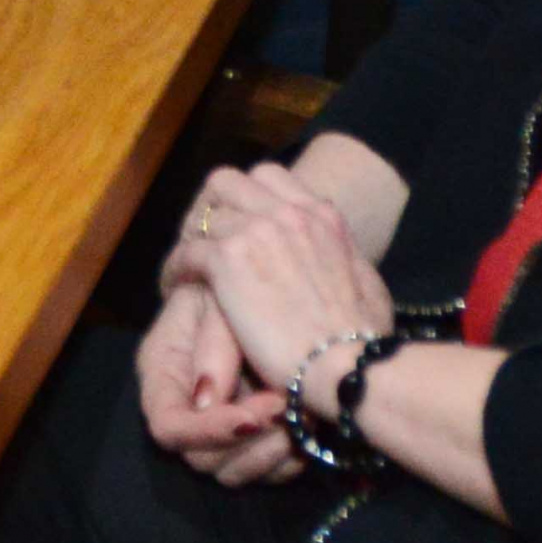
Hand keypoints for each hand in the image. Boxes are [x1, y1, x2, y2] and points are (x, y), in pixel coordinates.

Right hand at [136, 278, 297, 485]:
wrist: (261, 275)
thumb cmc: (231, 280)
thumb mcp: (218, 299)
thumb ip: (213, 345)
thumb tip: (206, 398)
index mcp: (163, 374)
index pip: (169, 426)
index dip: (208, 430)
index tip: (254, 415)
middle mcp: (186, 411)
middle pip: (202, 459)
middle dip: (249, 441)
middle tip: (287, 407)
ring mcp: (219, 428)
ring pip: (235, 472)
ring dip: (274, 452)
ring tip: (305, 413)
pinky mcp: (252, 437)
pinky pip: (267, 471)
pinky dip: (292, 457)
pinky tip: (310, 422)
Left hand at [176, 162, 393, 427]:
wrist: (347, 365)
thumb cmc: (364, 337)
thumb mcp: (366, 283)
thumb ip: (346, 255)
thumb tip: (340, 253)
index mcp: (321, 215)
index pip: (270, 177)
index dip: (246, 197)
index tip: (238, 221)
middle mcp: (288, 212)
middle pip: (229, 181)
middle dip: (211, 203)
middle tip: (205, 235)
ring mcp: (256, 231)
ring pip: (203, 213)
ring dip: (191, 237)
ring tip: (188, 263)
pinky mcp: (228, 260)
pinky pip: (186, 252)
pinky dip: (176, 268)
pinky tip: (175, 286)